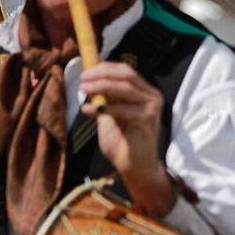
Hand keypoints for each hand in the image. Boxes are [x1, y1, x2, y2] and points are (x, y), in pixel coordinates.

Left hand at [79, 63, 173, 214]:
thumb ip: (106, 98)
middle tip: (83, 80)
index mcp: (145, 92)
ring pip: (125, 88)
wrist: (134, 166)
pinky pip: (123, 109)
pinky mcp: (148, 119)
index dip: (105, 68)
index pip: (126, 71)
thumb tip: (90, 80)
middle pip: (127, 75)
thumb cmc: (122, 142)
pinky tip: (88, 110)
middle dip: (102, 74)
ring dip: (100, 87)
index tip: (85, 72)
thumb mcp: (110, 114)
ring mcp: (152, 107)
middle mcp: (152, 96)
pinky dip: (103, 108)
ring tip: (83, 90)